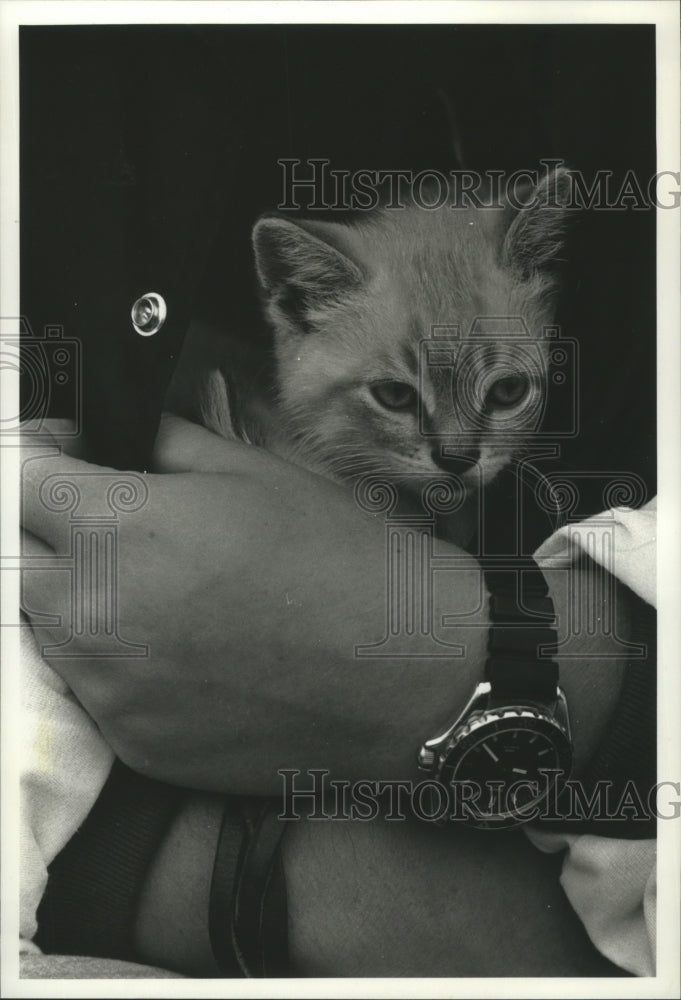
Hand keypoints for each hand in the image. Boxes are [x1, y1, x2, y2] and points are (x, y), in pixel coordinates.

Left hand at [21, 416, 485, 792]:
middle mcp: (95, 614)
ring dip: (79, 594)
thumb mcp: (254, 472)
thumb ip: (163, 445)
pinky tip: (182, 644)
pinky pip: (94, 688)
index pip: (16, 478)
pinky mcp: (133, 743)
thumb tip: (118, 435)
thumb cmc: (342, 561)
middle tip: (110, 520)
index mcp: (120, 530)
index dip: (38, 455)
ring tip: (155, 584)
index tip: (63, 454)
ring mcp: (110, 690)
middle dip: (48, 529)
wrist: (406, 671)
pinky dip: (118, 659)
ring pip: (48, 626)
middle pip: (16, 558)